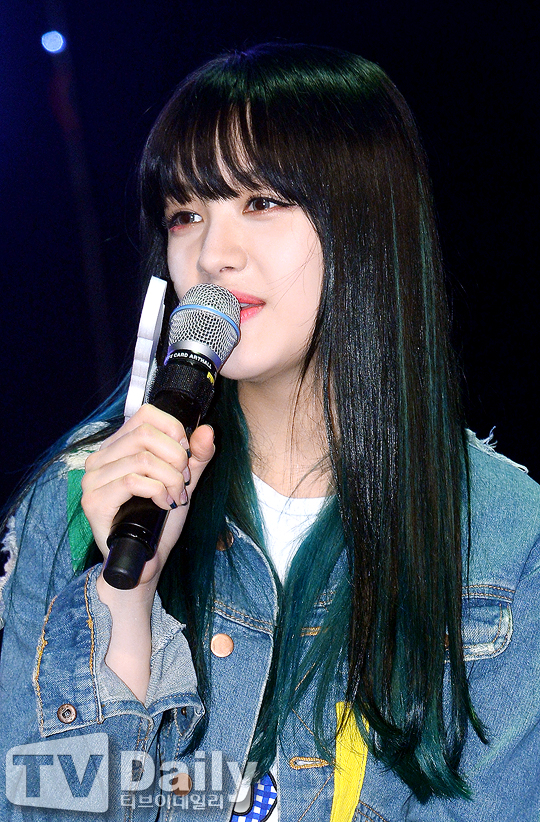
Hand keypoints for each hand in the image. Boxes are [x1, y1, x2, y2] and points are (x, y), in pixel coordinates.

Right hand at [81, 403, 214, 588]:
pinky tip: (164, 505)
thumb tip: (207, 431)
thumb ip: (197, 457)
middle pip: (146, 433)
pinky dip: (158, 491)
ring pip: (142, 458)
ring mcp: (93, 479)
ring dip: (170, 479)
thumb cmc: (160, 520)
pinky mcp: (94, 501)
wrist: (145, 561)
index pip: (146, 415)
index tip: (185, 456)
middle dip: (176, 457)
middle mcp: (100, 458)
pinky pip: (132, 482)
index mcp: (118, 447)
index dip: (173, 430)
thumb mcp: (184, 482)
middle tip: (183, 481)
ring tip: (176, 497)